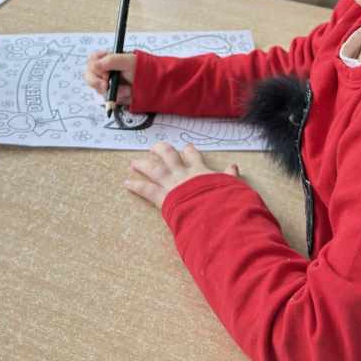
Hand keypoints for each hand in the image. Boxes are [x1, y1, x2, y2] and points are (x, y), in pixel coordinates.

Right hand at [85, 49, 136, 106]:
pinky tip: (127, 93)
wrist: (154, 85)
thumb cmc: (141, 68)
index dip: (95, 68)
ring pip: (98, 90)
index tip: (105, 73)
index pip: (92, 62)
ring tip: (126, 89)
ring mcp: (107, 83)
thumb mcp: (127, 61)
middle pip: (89, 77)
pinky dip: (118, 97)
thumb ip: (110, 61)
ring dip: (112, 91)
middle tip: (106, 86)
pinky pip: (107, 99)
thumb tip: (94, 66)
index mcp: (107, 59)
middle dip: (97, 83)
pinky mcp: (112, 94)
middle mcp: (105, 71)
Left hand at [125, 142, 239, 209]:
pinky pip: (146, 190)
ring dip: (143, 165)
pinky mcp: (163, 197)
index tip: (186, 147)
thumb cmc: (225, 200)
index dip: (188, 150)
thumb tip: (234, 167)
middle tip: (154, 148)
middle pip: (169, 155)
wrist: (215, 213)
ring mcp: (172, 184)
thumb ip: (230, 177)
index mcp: (200, 170)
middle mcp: (183, 173)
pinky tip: (127, 183)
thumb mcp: (232, 186)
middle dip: (160, 150)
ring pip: (154, 169)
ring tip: (134, 163)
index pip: (193, 156)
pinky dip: (136, 186)